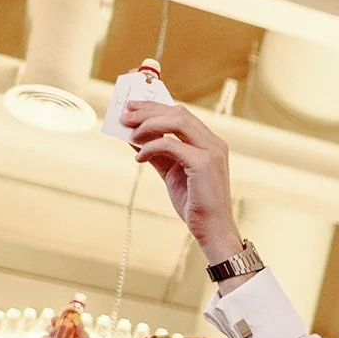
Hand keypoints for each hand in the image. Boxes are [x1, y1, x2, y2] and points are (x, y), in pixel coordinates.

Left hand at [120, 101, 243, 262]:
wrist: (212, 230)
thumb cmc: (194, 203)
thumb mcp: (171, 172)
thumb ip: (156, 152)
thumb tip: (133, 135)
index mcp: (210, 143)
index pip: (181, 114)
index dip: (154, 107)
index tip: (131, 107)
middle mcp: (214, 144)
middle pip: (178, 112)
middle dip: (147, 111)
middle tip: (124, 116)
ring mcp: (212, 152)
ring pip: (176, 121)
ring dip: (148, 124)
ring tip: (129, 134)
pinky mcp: (204, 164)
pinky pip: (170, 145)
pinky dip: (150, 148)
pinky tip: (139, 158)